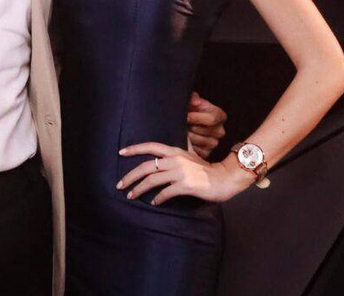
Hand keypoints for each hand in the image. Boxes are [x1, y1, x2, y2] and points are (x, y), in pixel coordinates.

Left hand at [117, 142, 251, 205]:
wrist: (224, 178)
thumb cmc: (206, 168)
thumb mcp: (191, 154)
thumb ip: (181, 148)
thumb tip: (174, 141)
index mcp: (174, 151)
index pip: (150, 146)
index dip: (135, 148)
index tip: (121, 152)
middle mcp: (174, 159)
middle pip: (146, 166)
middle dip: (130, 176)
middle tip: (120, 185)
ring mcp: (179, 172)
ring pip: (152, 180)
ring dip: (139, 189)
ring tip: (131, 196)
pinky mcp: (184, 185)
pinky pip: (165, 193)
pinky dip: (157, 198)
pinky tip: (154, 203)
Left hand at [187, 92, 226, 158]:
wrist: (187, 120)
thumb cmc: (192, 109)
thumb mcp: (193, 101)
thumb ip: (194, 98)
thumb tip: (195, 101)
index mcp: (219, 116)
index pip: (212, 118)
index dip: (197, 117)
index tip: (187, 116)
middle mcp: (219, 130)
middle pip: (206, 131)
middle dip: (192, 127)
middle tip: (183, 124)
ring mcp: (214, 142)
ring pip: (202, 141)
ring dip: (189, 136)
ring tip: (183, 131)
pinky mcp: (207, 153)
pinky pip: (199, 151)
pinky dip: (189, 146)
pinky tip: (185, 140)